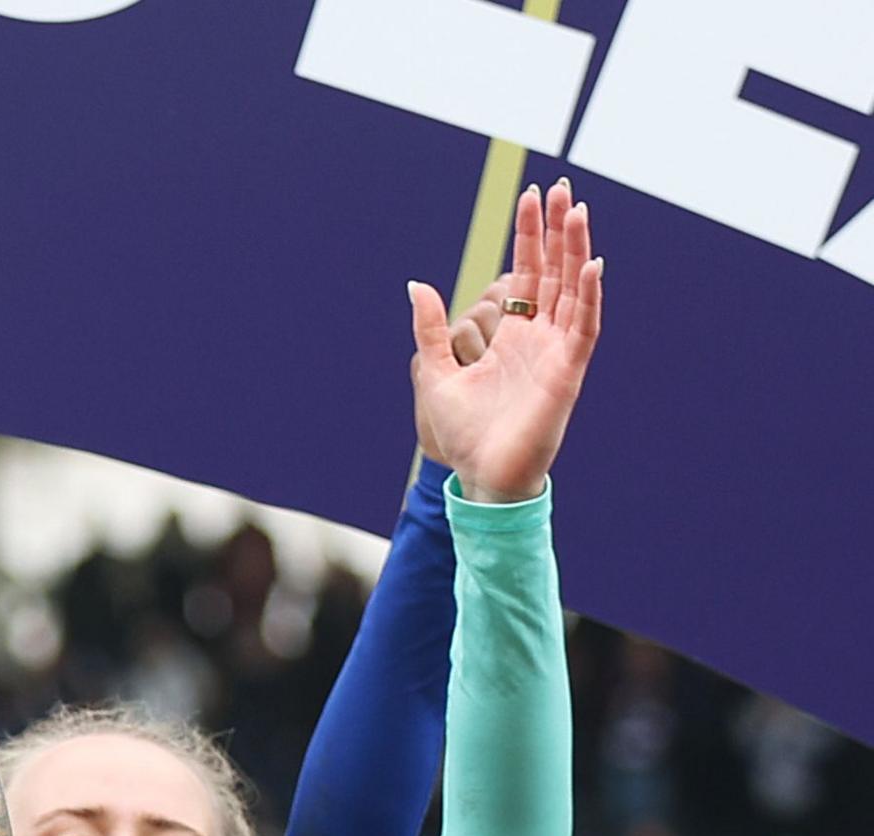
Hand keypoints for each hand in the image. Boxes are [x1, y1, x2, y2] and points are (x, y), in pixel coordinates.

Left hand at [409, 179, 603, 503]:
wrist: (480, 477)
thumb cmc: (462, 433)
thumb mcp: (434, 371)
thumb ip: (429, 328)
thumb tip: (415, 284)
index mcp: (511, 335)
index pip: (525, 274)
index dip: (529, 237)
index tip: (531, 197)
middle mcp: (539, 338)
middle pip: (553, 272)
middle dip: (556, 230)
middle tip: (561, 186)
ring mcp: (557, 352)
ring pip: (573, 290)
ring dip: (576, 250)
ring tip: (576, 210)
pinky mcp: (568, 372)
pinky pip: (584, 326)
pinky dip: (590, 296)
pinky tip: (592, 264)